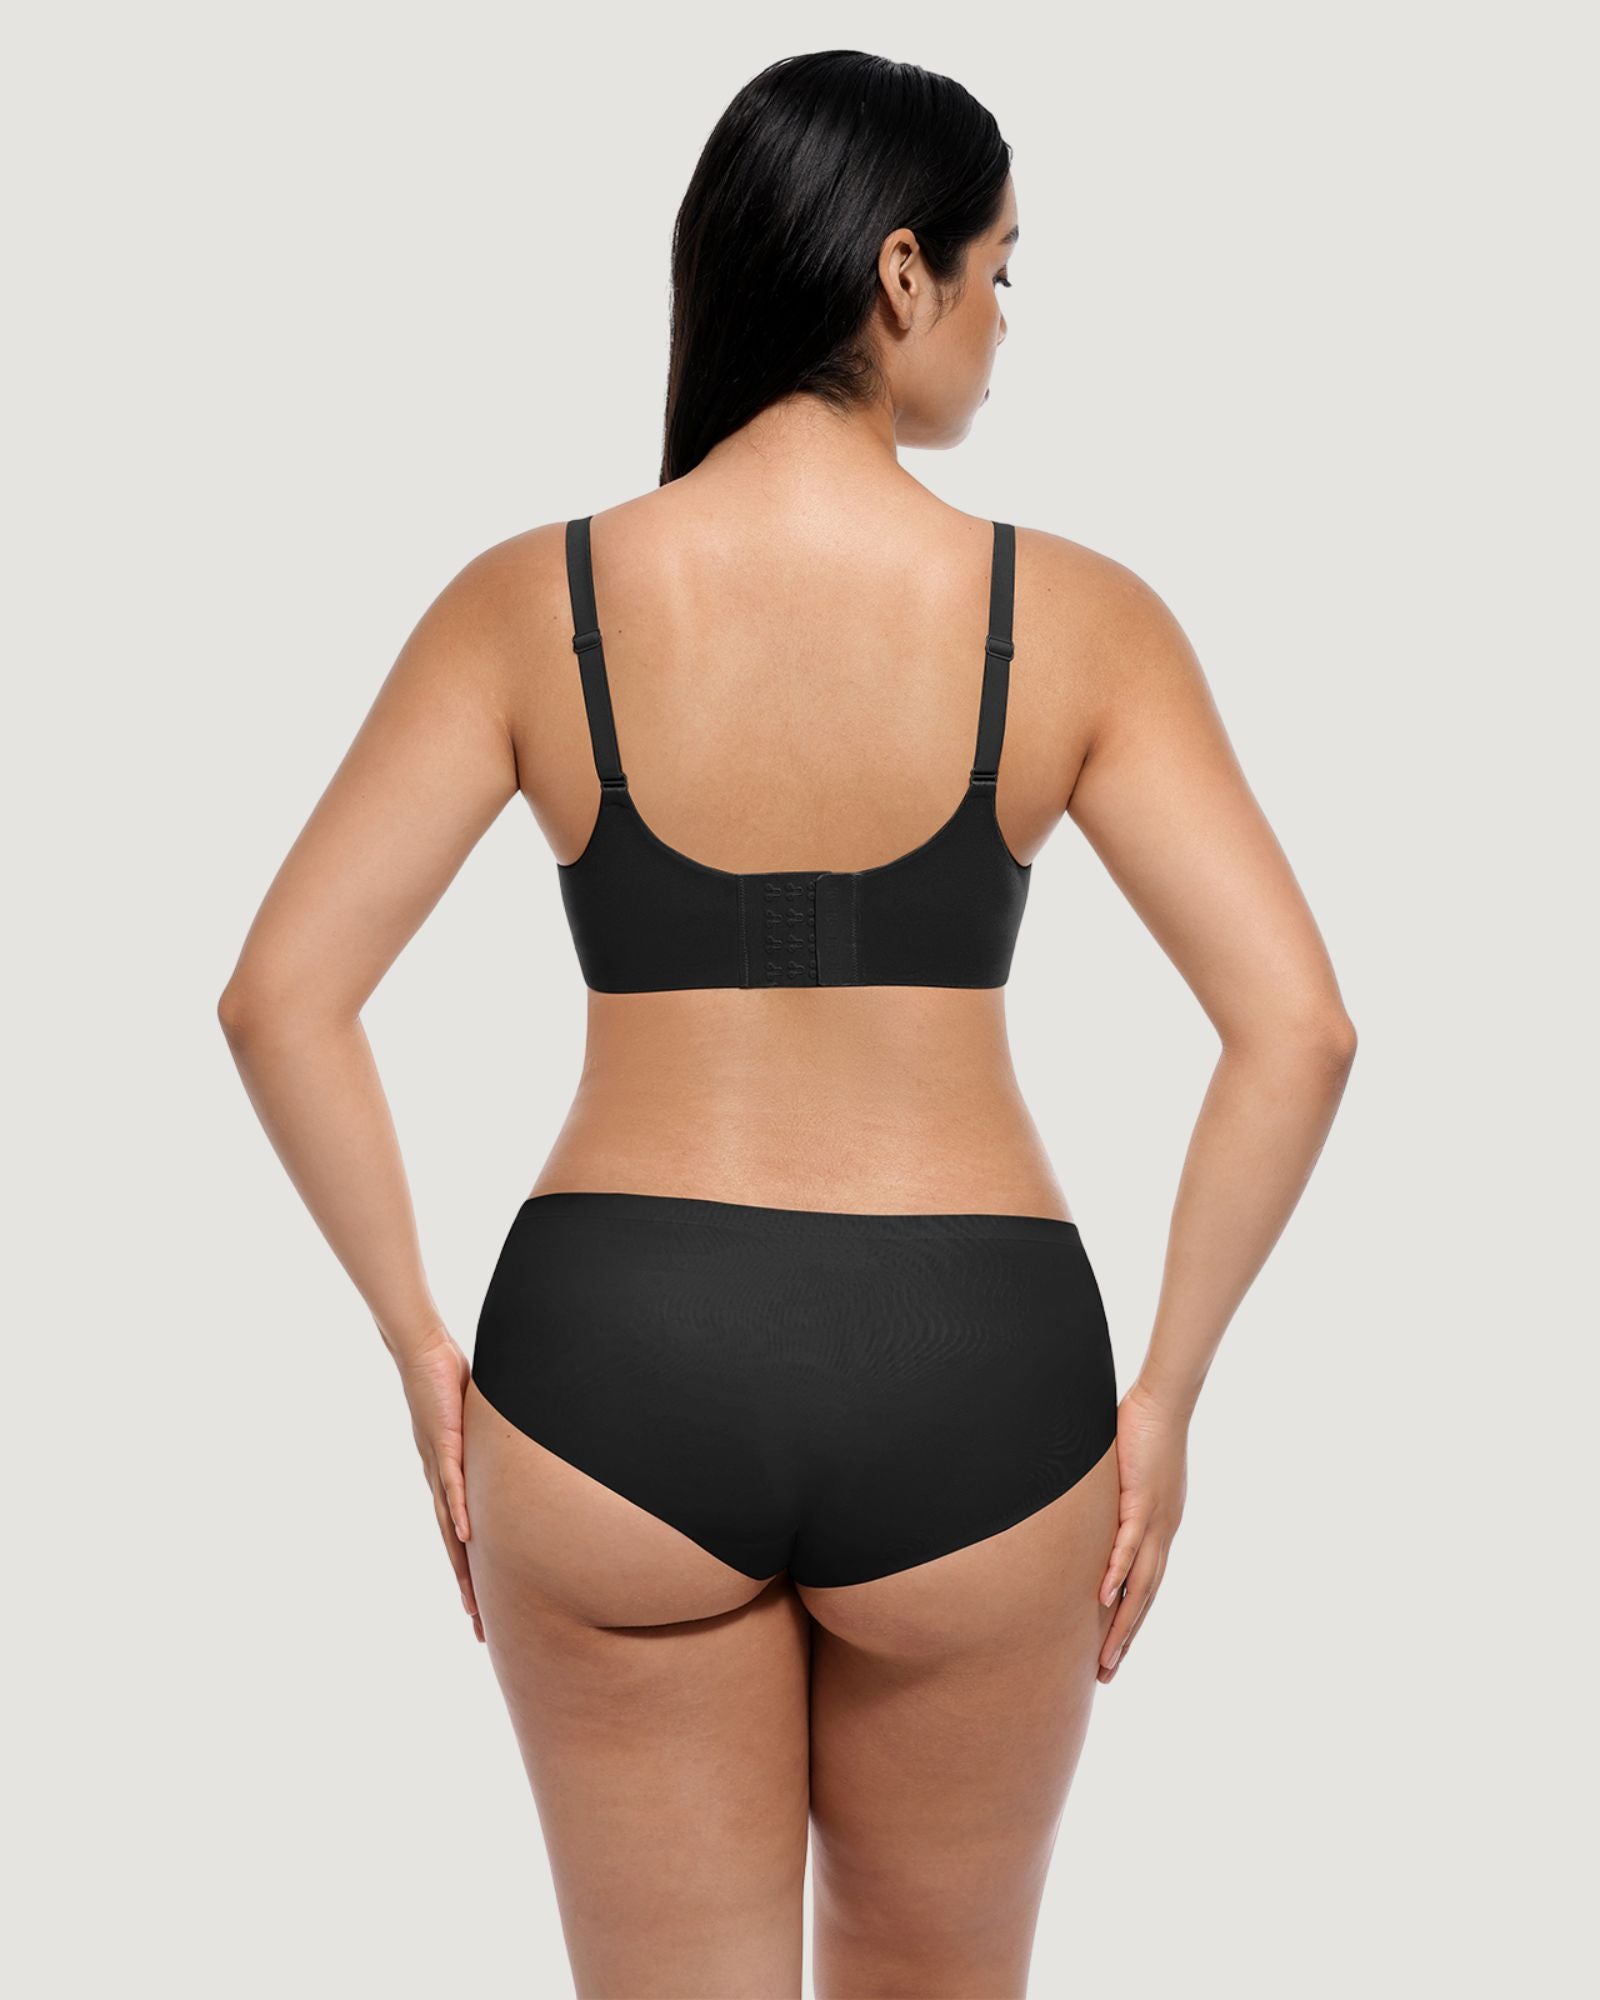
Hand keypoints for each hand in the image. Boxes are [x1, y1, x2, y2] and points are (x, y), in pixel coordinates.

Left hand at [397, 1330, 482, 1642]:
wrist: (421, 1354)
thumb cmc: (449, 1384)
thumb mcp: (479, 1424)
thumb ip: (493, 1445)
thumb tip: (521, 1450)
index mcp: (447, 1482)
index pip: (459, 1539)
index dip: (470, 1575)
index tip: (480, 1612)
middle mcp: (439, 1483)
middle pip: (453, 1549)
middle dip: (466, 1590)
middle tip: (479, 1631)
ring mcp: (439, 1466)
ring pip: (450, 1528)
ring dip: (461, 1567)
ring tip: (471, 1602)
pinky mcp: (444, 1443)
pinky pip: (452, 1485)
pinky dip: (457, 1512)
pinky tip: (465, 1537)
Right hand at [1096, 1378, 1188, 1682]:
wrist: (1164, 1403)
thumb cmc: (1141, 1430)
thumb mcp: (1122, 1475)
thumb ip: (1109, 1498)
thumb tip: (1083, 1505)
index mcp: (1160, 1529)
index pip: (1145, 1587)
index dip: (1130, 1621)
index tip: (1114, 1651)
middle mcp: (1163, 1533)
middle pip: (1145, 1599)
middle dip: (1125, 1640)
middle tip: (1106, 1675)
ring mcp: (1155, 1521)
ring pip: (1139, 1585)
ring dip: (1122, 1624)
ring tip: (1106, 1658)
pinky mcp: (1142, 1502)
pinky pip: (1128, 1546)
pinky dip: (1118, 1575)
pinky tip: (1104, 1599)